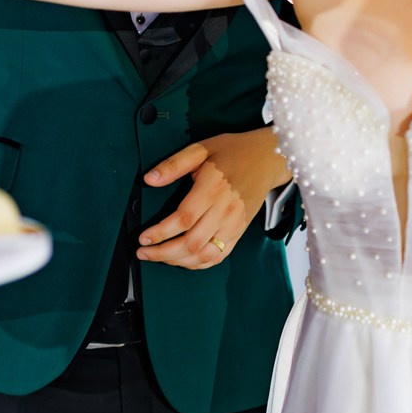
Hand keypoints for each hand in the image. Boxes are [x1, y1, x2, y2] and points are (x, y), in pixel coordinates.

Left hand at [137, 128, 290, 270]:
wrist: (268, 159)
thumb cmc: (233, 151)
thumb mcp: (201, 149)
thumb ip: (174, 164)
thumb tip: (149, 179)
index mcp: (213, 189)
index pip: (183, 220)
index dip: (161, 233)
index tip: (143, 237)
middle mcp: (225, 210)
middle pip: (192, 243)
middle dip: (163, 252)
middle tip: (144, 252)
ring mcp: (235, 224)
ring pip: (205, 255)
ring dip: (178, 261)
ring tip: (159, 257)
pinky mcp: (240, 232)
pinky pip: (218, 257)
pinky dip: (198, 264)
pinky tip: (182, 260)